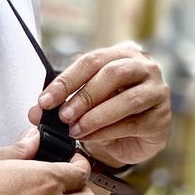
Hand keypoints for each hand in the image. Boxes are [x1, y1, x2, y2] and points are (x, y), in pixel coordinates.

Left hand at [28, 43, 171, 167]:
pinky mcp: (160, 119)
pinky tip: (88, 138)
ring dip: (95, 116)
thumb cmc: (105, 113)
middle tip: (63, 116)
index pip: (91, 60)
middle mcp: (143, 68)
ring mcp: (156, 92)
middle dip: (83, 97)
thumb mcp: (79, 105)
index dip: (66, 81)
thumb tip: (34, 112)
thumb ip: (58, 105)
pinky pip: (132, 123)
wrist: (130, 139)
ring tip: (74, 130)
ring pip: (127, 99)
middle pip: (113, 74)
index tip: (45, 101)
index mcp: (120, 56)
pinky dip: (106, 132)